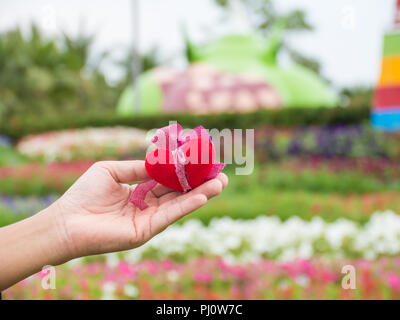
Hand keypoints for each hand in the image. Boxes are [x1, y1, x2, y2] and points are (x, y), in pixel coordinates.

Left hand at [51, 161, 227, 259]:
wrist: (66, 221)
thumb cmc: (83, 194)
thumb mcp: (112, 171)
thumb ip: (139, 167)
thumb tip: (162, 160)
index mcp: (139, 192)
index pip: (168, 181)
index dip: (185, 172)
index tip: (202, 162)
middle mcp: (147, 207)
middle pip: (178, 193)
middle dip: (200, 184)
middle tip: (221, 175)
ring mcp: (148, 220)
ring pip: (178, 205)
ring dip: (200, 194)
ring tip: (220, 183)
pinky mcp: (145, 232)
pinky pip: (169, 216)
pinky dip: (186, 206)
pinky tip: (201, 196)